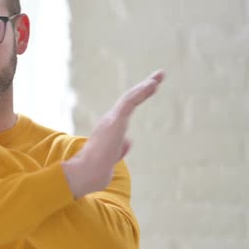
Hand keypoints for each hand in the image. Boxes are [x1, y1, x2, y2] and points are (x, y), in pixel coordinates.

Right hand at [62, 70, 164, 197]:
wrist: (88, 173)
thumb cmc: (97, 170)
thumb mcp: (113, 157)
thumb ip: (120, 148)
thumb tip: (129, 141)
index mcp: (110, 127)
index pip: (127, 107)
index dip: (139, 96)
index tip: (151, 87)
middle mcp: (110, 119)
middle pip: (130, 98)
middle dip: (144, 87)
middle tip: (160, 75)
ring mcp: (112, 119)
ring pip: (131, 97)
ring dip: (146, 86)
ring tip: (159, 77)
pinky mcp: (115, 120)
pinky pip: (130, 101)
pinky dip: (141, 92)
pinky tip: (153, 85)